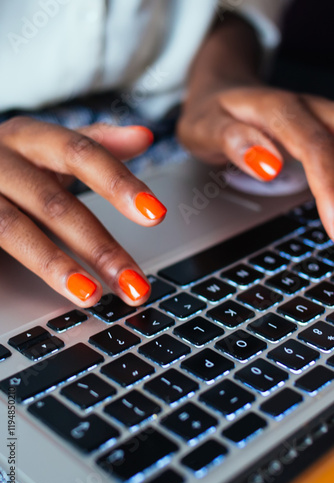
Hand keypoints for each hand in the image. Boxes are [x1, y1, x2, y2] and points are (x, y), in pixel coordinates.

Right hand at [0, 118, 166, 306]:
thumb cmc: (13, 160)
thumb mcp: (49, 145)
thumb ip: (96, 143)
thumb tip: (146, 137)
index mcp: (31, 137)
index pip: (81, 153)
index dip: (118, 183)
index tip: (156, 214)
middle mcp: (2, 161)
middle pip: (55, 204)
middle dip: (99, 247)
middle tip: (134, 284)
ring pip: (15, 229)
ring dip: (56, 266)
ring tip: (91, 295)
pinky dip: (22, 267)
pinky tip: (45, 290)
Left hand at [177, 86, 333, 238]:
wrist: (220, 90)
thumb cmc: (211, 113)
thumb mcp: (204, 127)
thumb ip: (232, 140)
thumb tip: (267, 164)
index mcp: (277, 109)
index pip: (314, 147)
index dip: (330, 186)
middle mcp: (307, 109)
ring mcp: (320, 117)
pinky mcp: (325, 128)